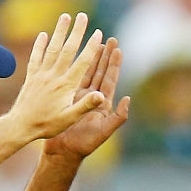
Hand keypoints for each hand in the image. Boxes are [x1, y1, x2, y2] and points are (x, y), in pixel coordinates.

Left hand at [4, 12, 108, 141]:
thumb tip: (101, 95)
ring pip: (52, 49)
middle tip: (83, 16)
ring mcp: (41, 74)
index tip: (98, 33)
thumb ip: (85, 105)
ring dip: (59, 32)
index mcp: (66, 86)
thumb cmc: (47, 125)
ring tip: (65, 16)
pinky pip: (36, 57)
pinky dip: (40, 45)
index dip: (91, 46)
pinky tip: (43, 34)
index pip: (82, 62)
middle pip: (68, 49)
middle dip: (77, 32)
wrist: (21, 126)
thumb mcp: (69, 119)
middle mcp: (54, 76)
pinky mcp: (31, 76)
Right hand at [43, 37, 130, 160]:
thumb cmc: (84, 145)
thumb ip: (118, 117)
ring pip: (87, 73)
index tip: (117, 48)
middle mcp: (93, 99)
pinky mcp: (67, 99)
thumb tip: (128, 99)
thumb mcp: (104, 132)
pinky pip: (72, 79)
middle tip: (109, 38)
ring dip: (91, 58)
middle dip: (105, 56)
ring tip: (95, 42)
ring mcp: (80, 98)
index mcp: (104, 105)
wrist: (62, 151)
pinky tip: (74, 56)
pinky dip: (75, 67)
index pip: (110, 80)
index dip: (114, 64)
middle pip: (101, 72)